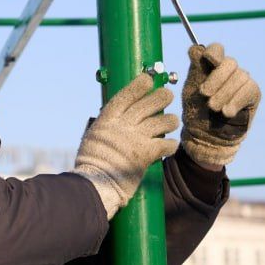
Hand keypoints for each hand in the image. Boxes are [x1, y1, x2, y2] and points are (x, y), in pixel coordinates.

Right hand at [74, 73, 178, 218]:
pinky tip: (171, 145)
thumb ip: (107, 128)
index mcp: (107, 121)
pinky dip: (171, 144)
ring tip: (172, 121)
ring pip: (162, 122)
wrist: (95, 184)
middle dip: (161, 97)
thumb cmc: (92, 165)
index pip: (125, 96)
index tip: (148, 79)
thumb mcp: (94, 138)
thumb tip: (116, 121)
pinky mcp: (146, 154)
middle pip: (148, 104)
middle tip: (168, 95)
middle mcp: (123, 126)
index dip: (138, 86)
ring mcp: (135, 139)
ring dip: (170, 120)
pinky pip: (166, 144)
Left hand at [181, 43, 260, 165]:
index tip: (208, 59)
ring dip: (224, 93)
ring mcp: (242, 80)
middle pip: (229, 63)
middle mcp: (228, 70)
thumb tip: (195, 48)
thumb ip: (195, 70)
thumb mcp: (191, 91)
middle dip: (216, 79)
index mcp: (211, 66)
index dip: (214, 52)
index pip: (217, 50)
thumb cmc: (196, 112)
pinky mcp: (252, 93)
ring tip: (213, 108)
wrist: (206, 136)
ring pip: (239, 76)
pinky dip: (236, 101)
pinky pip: (248, 90)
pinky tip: (226, 112)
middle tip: (205, 96)